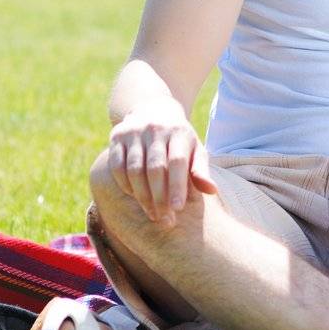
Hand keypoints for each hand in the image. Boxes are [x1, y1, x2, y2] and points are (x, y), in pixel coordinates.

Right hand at [108, 99, 217, 226]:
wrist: (153, 110)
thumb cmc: (179, 139)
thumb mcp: (194, 149)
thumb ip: (201, 170)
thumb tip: (212, 191)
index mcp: (179, 132)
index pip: (177, 162)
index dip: (177, 186)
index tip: (177, 209)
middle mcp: (156, 129)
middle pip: (155, 168)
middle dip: (159, 197)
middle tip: (165, 219)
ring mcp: (134, 132)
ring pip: (134, 169)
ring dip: (142, 195)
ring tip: (152, 214)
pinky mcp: (117, 136)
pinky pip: (117, 166)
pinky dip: (125, 184)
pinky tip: (134, 197)